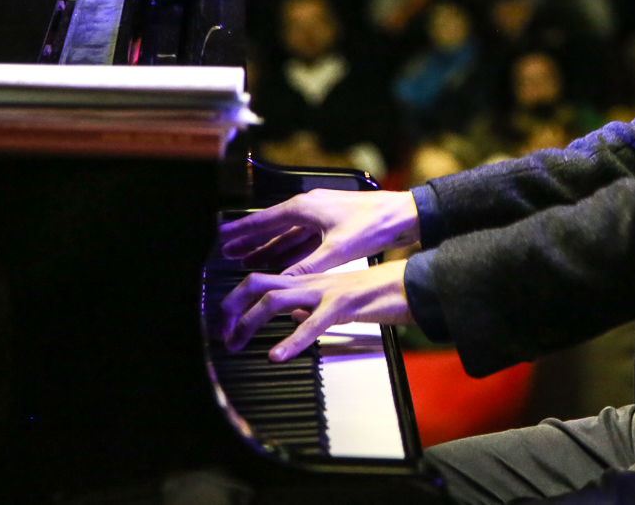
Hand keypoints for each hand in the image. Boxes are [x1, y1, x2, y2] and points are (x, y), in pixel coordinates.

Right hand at [218, 189, 419, 274]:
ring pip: (286, 235)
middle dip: (249, 241)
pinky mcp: (332, 227)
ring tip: (246, 260)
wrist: (404, 215)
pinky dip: (288, 252)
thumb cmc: (374, 224)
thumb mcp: (338, 250)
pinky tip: (279, 263)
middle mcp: (309, 209)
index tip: (222, 238)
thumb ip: (308, 267)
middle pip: (272, 227)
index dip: (242, 231)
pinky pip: (302, 240)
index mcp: (306, 208)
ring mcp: (321, 217)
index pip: (265, 221)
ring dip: (267, 248)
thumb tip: (283, 284)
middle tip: (226, 252)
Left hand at [221, 260, 412, 358]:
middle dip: (233, 306)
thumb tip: (294, 315)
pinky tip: (277, 354)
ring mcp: (327, 291)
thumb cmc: (381, 295)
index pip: (265, 281)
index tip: (226, 322)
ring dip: (251, 321)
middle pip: (259, 283)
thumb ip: (314, 306)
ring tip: (237, 342)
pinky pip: (313, 322)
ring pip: (276, 298)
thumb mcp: (340, 302)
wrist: (413, 285)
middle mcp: (314, 281)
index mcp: (312, 281)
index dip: (239, 300)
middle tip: (222, 331)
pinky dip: (291, 339)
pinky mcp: (344, 305)